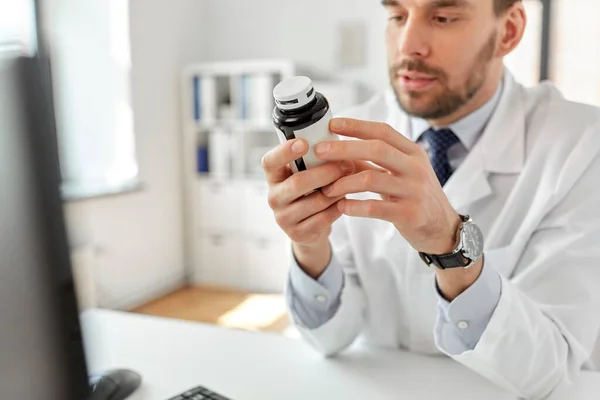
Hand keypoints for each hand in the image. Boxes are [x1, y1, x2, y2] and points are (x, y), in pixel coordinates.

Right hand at [262, 138, 354, 277]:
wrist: (309, 228)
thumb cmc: (311, 191)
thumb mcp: (306, 173)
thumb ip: (313, 159)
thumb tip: (336, 139)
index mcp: (274, 176)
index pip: (270, 162)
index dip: (284, 152)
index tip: (303, 143)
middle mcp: (274, 197)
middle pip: (298, 183)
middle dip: (326, 173)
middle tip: (347, 164)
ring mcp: (283, 217)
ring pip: (315, 202)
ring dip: (336, 191)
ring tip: (351, 182)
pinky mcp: (297, 234)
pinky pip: (323, 219)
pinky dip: (337, 208)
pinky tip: (344, 201)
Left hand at [315, 118, 460, 254]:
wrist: (442, 228)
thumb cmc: (414, 197)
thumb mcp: (399, 174)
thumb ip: (373, 163)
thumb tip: (338, 150)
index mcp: (413, 152)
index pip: (382, 131)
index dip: (356, 126)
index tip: (332, 124)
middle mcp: (416, 168)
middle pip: (376, 149)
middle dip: (344, 148)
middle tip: (319, 151)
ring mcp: (414, 190)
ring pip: (372, 179)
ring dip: (344, 183)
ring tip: (327, 189)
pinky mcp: (410, 214)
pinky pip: (375, 207)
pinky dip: (354, 206)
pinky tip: (341, 207)